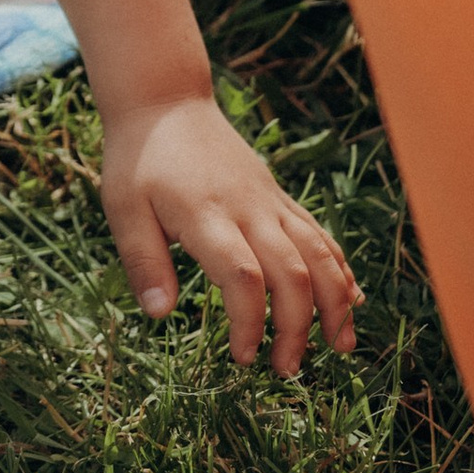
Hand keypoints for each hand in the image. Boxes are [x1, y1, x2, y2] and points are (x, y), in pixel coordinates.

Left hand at [100, 94, 359, 374]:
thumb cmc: (138, 161)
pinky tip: (350, 301)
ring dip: (334, 305)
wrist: (165, 103)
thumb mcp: (123, 209)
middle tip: (285, 370)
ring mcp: (271, 202)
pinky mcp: (280, 198)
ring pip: (320, 255)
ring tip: (339, 348)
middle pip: (292, 274)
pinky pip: (321, 236)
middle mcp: (249, 210)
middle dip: (297, 329)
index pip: (243, 278)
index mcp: (207, 216)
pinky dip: (340, 270)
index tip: (243, 357)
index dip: (250, 322)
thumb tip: (159, 316)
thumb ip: (143, 261)